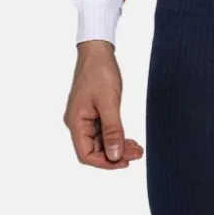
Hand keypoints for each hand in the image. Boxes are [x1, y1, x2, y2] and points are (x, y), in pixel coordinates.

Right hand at [64, 40, 142, 167]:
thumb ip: (112, 130)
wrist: (97, 52)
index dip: (105, 162)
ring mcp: (86, 118)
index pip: (86, 154)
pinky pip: (104, 132)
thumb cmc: (99, 72)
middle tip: (137, 154)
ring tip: (137, 148)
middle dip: (115, 154)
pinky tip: (130, 139)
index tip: (124, 162)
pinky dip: (117, 137)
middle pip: (94, 150)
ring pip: (101, 142)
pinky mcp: (94, 113)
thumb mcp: (109, 102)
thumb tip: (114, 155)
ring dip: (118, 147)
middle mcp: (78, 123)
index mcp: (76, 122)